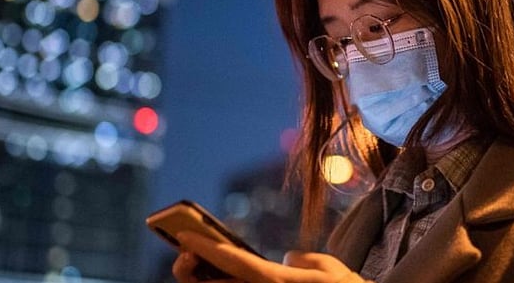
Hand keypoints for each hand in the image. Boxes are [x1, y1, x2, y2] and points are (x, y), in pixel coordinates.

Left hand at [172, 231, 357, 282]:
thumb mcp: (330, 268)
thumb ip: (303, 260)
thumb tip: (285, 261)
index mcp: (279, 282)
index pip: (234, 261)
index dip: (205, 246)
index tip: (183, 235)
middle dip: (192, 270)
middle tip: (184, 255)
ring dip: (206, 282)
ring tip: (198, 267)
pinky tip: (222, 277)